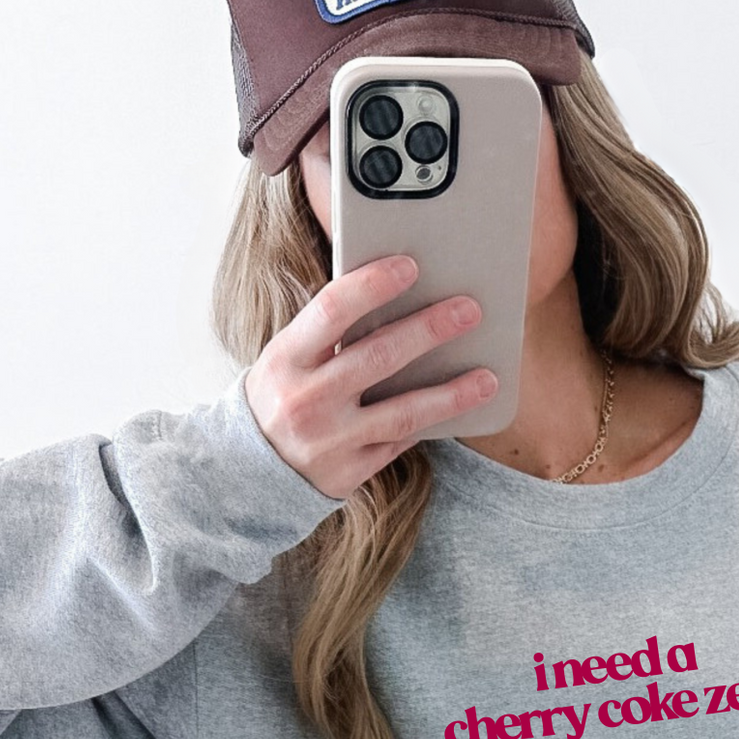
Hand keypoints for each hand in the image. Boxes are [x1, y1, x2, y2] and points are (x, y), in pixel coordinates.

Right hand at [243, 254, 496, 500]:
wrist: (249, 470)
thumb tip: (393, 292)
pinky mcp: (350, 472)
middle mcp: (307, 399)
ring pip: (402, 412)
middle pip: (378, 357)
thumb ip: (329, 332)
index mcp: (287, 358)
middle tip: (469, 310)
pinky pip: (400, 443)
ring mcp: (331, 440)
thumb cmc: (282, 395)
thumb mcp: (288, 358)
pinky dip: (432, 423)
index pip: (332, 310)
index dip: (373, 285)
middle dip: (428, 331)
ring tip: (488, 378)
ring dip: (450, 393)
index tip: (411, 266)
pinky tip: (462, 407)